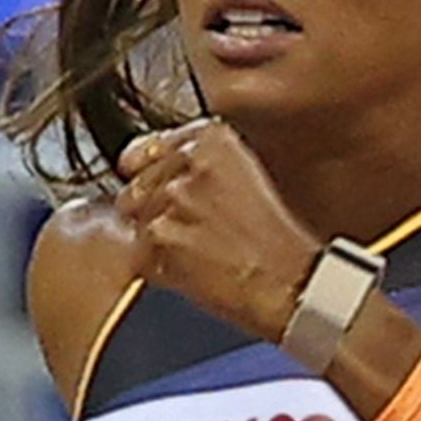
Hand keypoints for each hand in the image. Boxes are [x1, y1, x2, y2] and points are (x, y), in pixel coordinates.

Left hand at [113, 116, 330, 344]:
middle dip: (151, 212)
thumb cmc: (272, 240)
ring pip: (133, 221)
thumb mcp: (242, 176)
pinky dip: (156, 268)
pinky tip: (191, 269)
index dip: (149, 178)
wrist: (288, 282)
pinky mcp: (160, 237)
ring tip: (196, 251)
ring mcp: (172, 198)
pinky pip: (137, 254)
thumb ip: (194, 163)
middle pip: (134, 187)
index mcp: (212, 138)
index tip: (165, 195)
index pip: (146, 148)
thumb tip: (142, 164)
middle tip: (193, 232)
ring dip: (154, 241)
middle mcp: (190, 161)